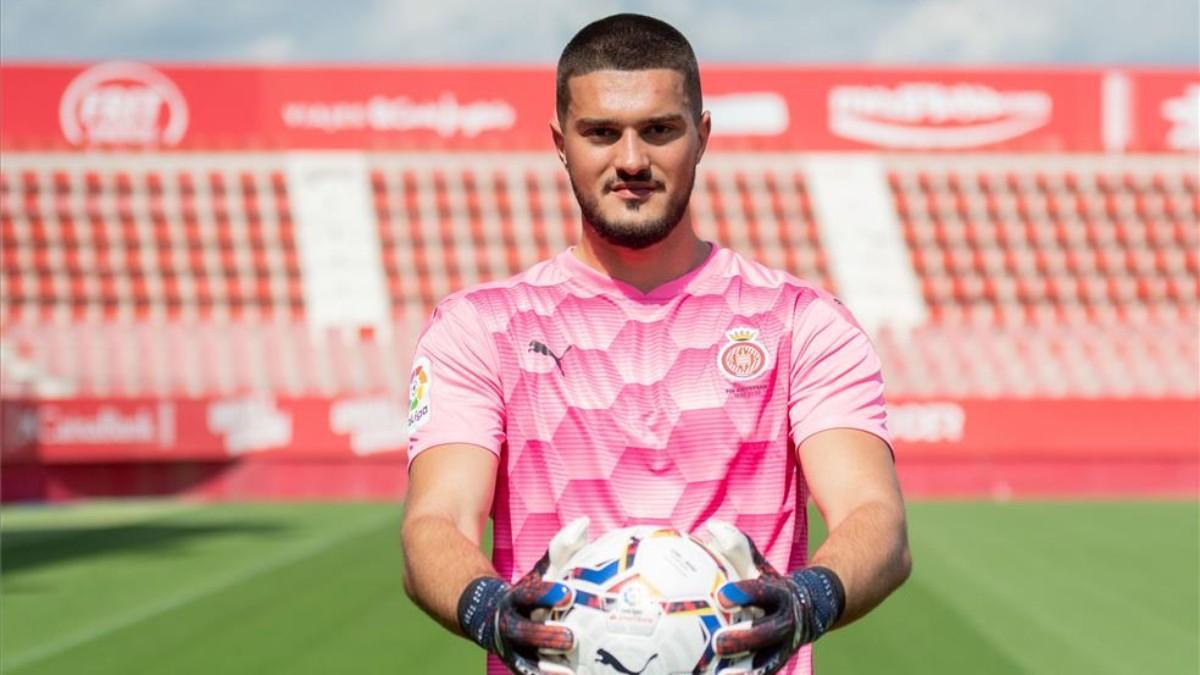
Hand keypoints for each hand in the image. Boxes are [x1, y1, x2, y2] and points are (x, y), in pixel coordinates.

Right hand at [458, 518, 589, 674]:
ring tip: (570, 673)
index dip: (547, 594)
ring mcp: (513, 649)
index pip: (530, 595)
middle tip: (570, 638)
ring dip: (547, 667)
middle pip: (525, 633)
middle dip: (546, 636)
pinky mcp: (520, 666)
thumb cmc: (528, 590)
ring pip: (527, 660)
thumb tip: (584, 522)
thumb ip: (561, 548)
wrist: (488, 616)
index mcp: (515, 599)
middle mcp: (510, 626)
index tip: (568, 593)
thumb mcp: (540, 569)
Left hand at [703, 521, 844, 674]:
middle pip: (767, 632)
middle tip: (719, 641)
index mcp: (781, 594)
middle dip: (744, 638)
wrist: (812, 606)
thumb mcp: (760, 563)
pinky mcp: (776, 660)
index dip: (744, 594)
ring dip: (745, 670)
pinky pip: (761, 672)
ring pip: (766, 660)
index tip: (722, 594)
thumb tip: (713, 527)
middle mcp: (786, 622)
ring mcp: (784, 645)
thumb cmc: (773, 582)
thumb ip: (738, 546)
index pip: (762, 593)